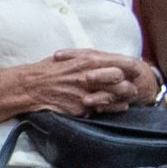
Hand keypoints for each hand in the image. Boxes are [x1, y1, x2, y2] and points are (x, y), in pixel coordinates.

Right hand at [11, 50, 144, 115]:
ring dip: (119, 99)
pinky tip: (104, 108)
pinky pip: (98, 110)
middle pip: (121, 81)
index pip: (120, 63)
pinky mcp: (79, 108)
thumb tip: (104, 60)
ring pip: (113, 98)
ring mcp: (85, 94)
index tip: (136, 70)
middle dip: (128, 85)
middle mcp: (89, 76)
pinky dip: (104, 110)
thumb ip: (87, 59)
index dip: (132, 67)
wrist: (29, 87)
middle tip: (131, 87)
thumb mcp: (69, 57)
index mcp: (87, 60)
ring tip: (122, 100)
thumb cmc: (47, 70)